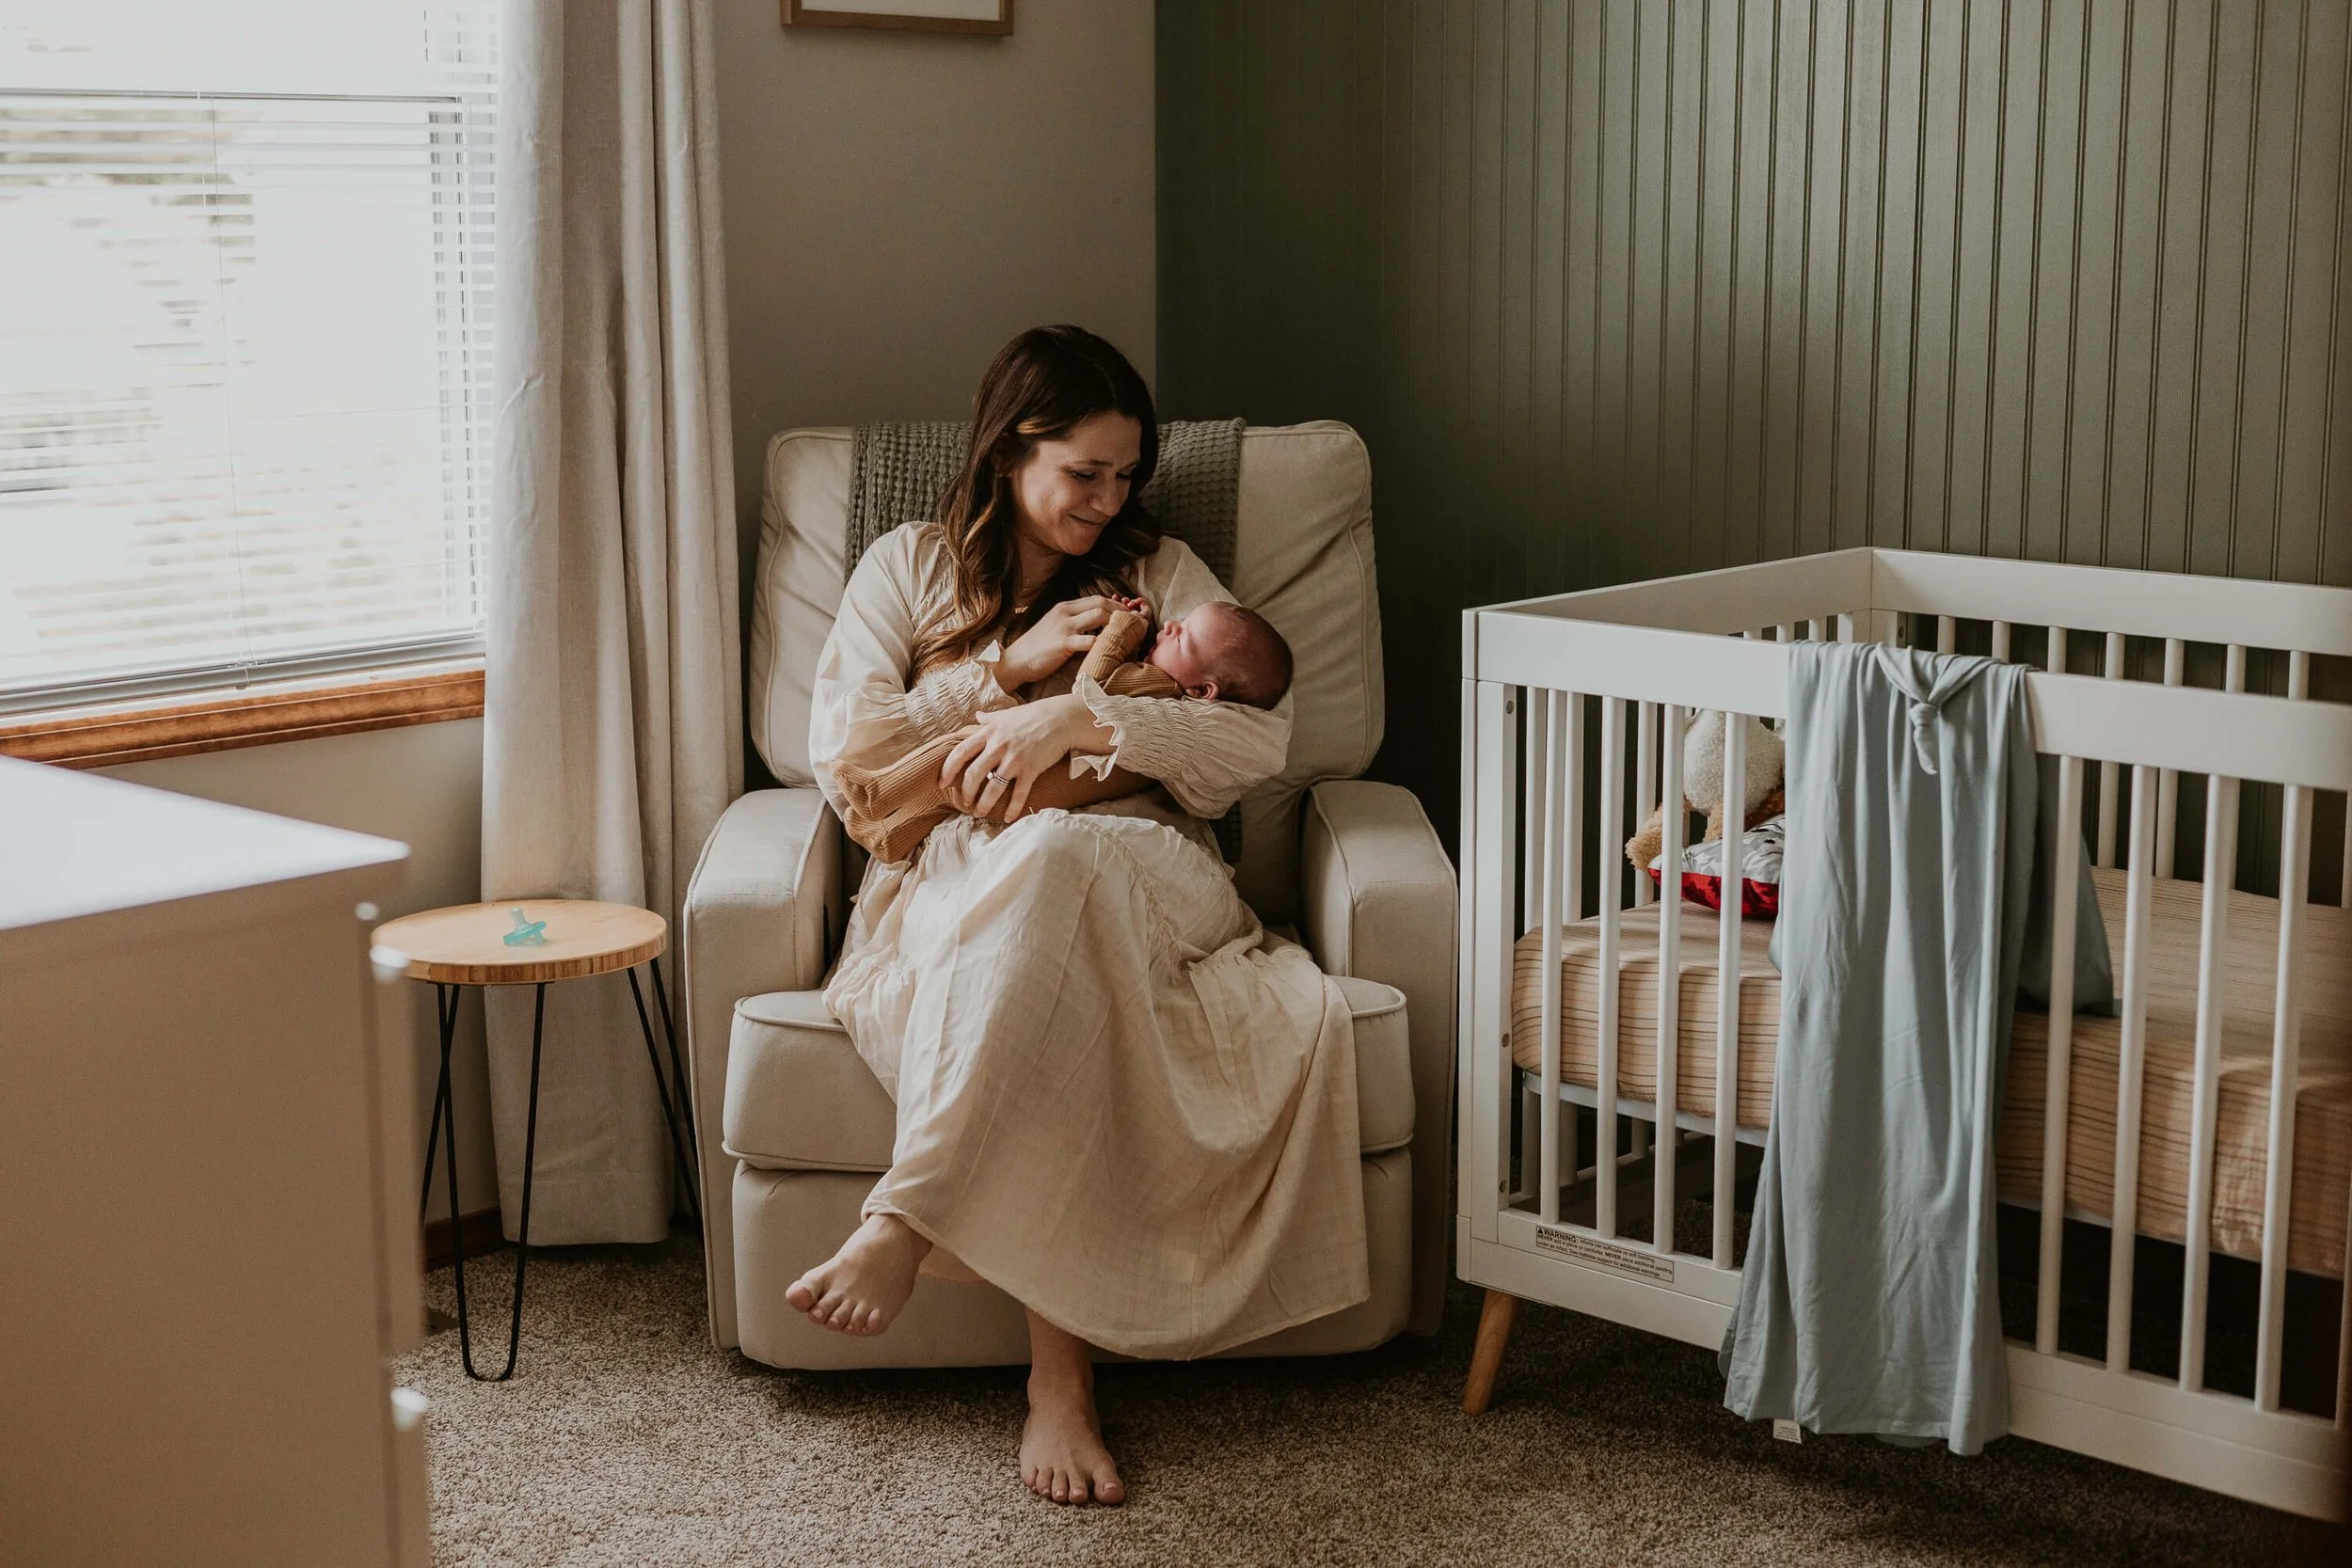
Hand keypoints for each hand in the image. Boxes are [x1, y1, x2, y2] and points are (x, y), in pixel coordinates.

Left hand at [938, 695, 1110, 822]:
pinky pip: (1019, 793)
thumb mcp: (1006, 715)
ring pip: (993, 787)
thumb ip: (989, 718)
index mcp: (989, 733)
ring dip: (984, 804)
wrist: (1061, 719)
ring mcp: (1014, 759)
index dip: (948, 769)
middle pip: (973, 774)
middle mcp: (998, 747)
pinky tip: (1008, 818)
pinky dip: (1013, 808)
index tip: (942, 783)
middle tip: (965, 803)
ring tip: (979, 813)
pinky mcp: (1031, 769)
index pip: (960, 753)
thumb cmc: (1032, 715)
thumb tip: (977, 715)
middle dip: (966, 793)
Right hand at [996, 595, 1127, 689]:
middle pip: (1101, 604)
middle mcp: (1065, 613)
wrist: (1014, 661)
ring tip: (1131, 634)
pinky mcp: (1062, 643)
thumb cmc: (1037, 648)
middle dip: (1123, 612)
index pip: (1098, 599)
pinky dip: (1105, 643)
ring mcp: (1064, 627)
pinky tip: (1115, 650)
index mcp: (1065, 607)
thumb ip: (1075, 623)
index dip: (1118, 606)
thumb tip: (1098, 626)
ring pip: (1099, 616)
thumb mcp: (1055, 627)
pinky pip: (1090, 640)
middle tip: (1138, 624)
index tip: (1132, 615)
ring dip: (1118, 624)